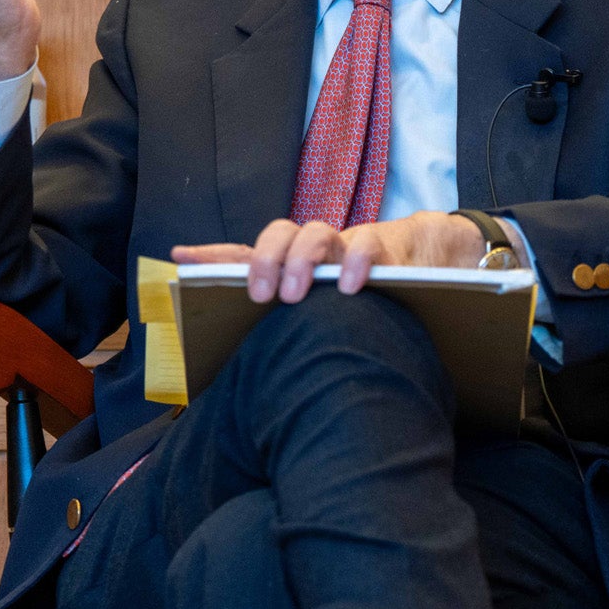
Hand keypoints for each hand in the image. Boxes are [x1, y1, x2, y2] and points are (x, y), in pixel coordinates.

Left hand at [173, 212, 485, 303]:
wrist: (429, 268)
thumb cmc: (360, 304)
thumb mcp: (319, 317)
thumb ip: (285, 332)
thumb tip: (240, 374)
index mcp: (291, 265)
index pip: (244, 254)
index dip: (212, 255)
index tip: (179, 257)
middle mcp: (314, 249)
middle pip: (277, 234)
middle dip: (262, 260)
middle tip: (259, 295)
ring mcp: (346, 246)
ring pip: (314, 234)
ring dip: (300, 260)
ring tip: (294, 295)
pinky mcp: (384, 249)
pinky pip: (368, 246)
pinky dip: (357, 263)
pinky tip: (351, 287)